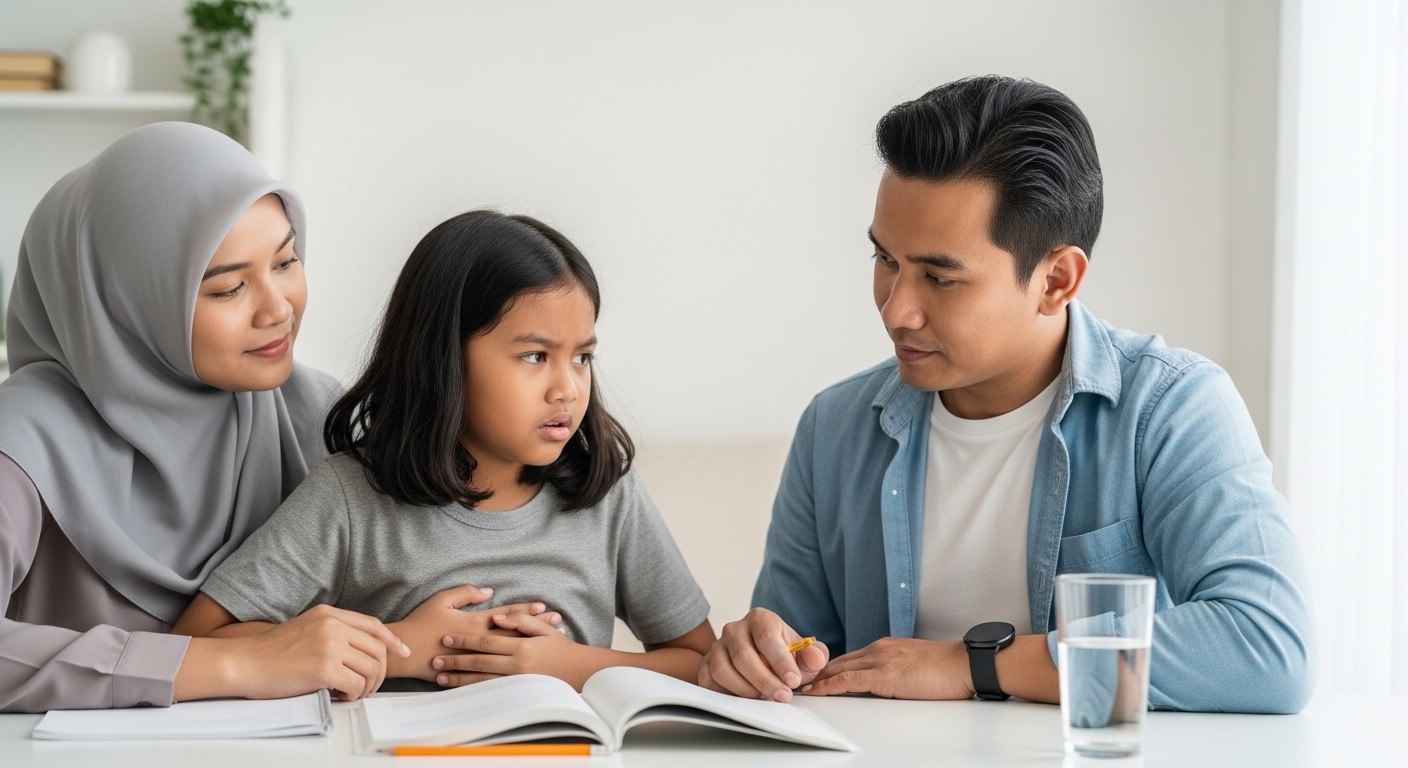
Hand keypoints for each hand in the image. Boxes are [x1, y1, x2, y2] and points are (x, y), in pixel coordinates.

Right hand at [178, 604, 410, 701]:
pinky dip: (354, 695)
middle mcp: (333, 626)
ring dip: (367, 686)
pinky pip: (357, 685)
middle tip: (369, 686)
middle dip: (380, 671)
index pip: (373, 625)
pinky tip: (341, 697)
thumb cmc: (270, 653)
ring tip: (352, 693)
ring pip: (371, 669)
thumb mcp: (305, 628)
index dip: (391, 640)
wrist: (243, 663)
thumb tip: (359, 650)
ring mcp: (330, 646)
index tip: (402, 653)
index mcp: (329, 614)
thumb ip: (332, 632)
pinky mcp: (324, 668)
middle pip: (377, 649)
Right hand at [385, 584, 560, 679]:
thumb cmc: (420, 624)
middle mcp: (478, 640)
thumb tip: (488, 590)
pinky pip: (495, 669)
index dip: (524, 611)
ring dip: (530, 644)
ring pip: (508, 650)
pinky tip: (528, 665)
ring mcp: (474, 657)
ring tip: (550, 641)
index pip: (504, 615)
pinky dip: (513, 665)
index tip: (543, 607)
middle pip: (513, 633)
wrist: (402, 653)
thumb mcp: (440, 601)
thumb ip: (465, 593)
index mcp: (472, 622)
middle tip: (558, 622)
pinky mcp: (468, 671)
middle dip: (537, 627)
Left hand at [433, 612, 583, 687]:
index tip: (446, 638)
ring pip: (482, 680)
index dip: (464, 639)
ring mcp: (517, 681)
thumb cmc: (562, 649)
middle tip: (435, 657)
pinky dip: (474, 691)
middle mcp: (518, 664)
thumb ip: (520, 620)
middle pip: (480, 661)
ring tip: (440, 676)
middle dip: (456, 660)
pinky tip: (460, 690)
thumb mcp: (545, 629)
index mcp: (522, 645)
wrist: (581, 674)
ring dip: (459, 678)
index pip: (486, 641)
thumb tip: (496, 616)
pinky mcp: (518, 694)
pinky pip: (492, 692)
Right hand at [698, 607, 828, 701]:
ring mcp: (717, 646)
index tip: (793, 681)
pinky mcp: (706, 664)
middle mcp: (735, 629)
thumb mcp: (804, 654)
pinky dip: (726, 693)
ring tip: (764, 698)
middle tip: (782, 697)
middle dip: (765, 681)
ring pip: (723, 670)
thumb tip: (815, 657)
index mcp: (760, 619)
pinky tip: (744, 698)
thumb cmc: (783, 656)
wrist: (761, 658)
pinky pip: (709, 681)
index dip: (781, 662)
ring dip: (745, 689)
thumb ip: (814, 655)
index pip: (767, 639)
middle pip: (744, 656)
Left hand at [802, 637, 972, 698]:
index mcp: (886, 647)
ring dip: (817, 679)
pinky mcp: (883, 675)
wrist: (963, 664)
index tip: (815, 676)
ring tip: (801, 688)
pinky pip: (847, 680)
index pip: (850, 657)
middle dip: (817, 671)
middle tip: (798, 680)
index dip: (829, 667)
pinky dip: (828, 686)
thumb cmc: (946, 669)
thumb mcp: (914, 666)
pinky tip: (817, 691)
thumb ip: (896, 670)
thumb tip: (886, 684)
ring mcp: (879, 660)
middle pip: (839, 661)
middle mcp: (878, 649)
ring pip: (838, 668)